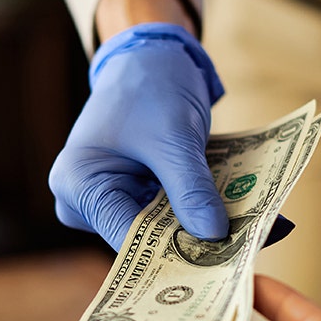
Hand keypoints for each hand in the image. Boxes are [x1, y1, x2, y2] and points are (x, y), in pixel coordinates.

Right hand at [48, 22, 228, 249]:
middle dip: (186, 241)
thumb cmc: (150, 86)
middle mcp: (81, 199)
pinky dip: (190, 212)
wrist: (149, 57)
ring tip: (242, 232)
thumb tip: (214, 236)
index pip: (126, 237)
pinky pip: (161, 215)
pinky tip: (227, 215)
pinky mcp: (127, 195)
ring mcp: (103, 199)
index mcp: (78, 184)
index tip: (218, 263)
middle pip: (139, 238)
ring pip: (154, 229)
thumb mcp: (174, 138)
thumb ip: (191, 188)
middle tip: (239, 250)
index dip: (173, 251)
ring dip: (193, 228)